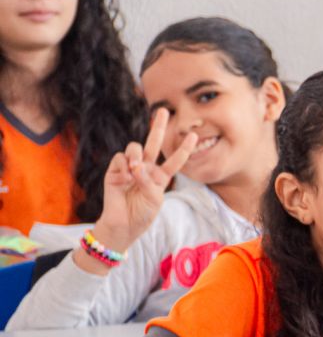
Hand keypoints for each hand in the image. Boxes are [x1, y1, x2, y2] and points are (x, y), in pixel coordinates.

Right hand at [96, 108, 197, 250]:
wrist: (123, 225)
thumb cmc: (142, 214)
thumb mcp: (155, 199)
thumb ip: (150, 182)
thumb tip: (137, 167)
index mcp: (160, 176)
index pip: (174, 160)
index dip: (183, 148)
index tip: (193, 135)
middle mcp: (146, 169)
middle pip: (153, 143)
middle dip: (158, 127)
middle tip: (162, 111)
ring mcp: (129, 168)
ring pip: (134, 148)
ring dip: (136, 156)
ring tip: (135, 170)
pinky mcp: (114, 171)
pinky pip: (120, 158)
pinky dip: (124, 166)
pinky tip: (124, 178)